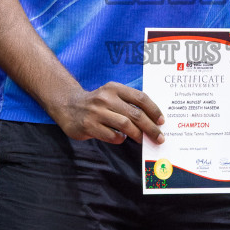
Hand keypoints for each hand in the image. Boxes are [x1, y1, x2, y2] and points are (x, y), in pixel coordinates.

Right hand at [50, 83, 164, 143]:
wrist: (68, 106)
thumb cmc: (96, 103)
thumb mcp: (111, 95)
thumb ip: (128, 103)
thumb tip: (152, 119)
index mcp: (115, 88)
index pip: (140, 98)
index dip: (153, 110)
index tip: (161, 121)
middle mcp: (106, 98)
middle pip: (135, 114)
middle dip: (150, 128)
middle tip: (159, 137)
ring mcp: (96, 112)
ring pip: (125, 125)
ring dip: (138, 135)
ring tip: (143, 140)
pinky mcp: (89, 125)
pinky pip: (111, 135)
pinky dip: (120, 139)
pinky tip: (121, 138)